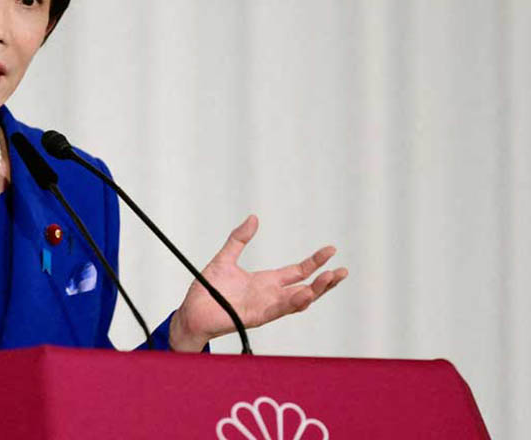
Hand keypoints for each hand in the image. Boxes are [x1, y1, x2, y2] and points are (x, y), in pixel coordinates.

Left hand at [169, 214, 347, 351]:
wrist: (191, 311)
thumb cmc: (207, 290)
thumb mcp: (225, 258)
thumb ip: (239, 239)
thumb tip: (253, 218)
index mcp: (266, 282)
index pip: (297, 271)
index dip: (314, 262)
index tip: (331, 250)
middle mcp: (270, 295)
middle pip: (306, 288)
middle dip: (325, 281)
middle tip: (343, 271)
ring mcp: (265, 307)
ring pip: (298, 301)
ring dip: (316, 291)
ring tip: (332, 279)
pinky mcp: (256, 317)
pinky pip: (279, 310)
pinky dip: (293, 302)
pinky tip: (306, 294)